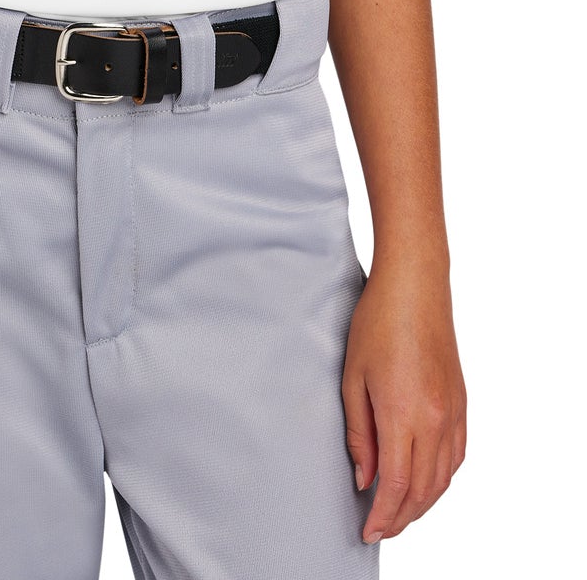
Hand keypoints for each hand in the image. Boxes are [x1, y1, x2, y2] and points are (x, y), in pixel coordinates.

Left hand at [342, 256, 467, 544]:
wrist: (415, 285)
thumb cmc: (377, 321)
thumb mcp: (353, 378)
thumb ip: (360, 434)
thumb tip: (366, 478)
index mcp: (404, 414)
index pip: (397, 486)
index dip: (383, 516)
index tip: (368, 531)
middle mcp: (435, 420)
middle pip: (423, 490)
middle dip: (401, 517)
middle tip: (379, 529)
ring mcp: (454, 412)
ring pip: (444, 478)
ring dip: (423, 503)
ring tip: (399, 513)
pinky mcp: (462, 403)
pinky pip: (457, 456)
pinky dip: (442, 479)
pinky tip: (427, 482)